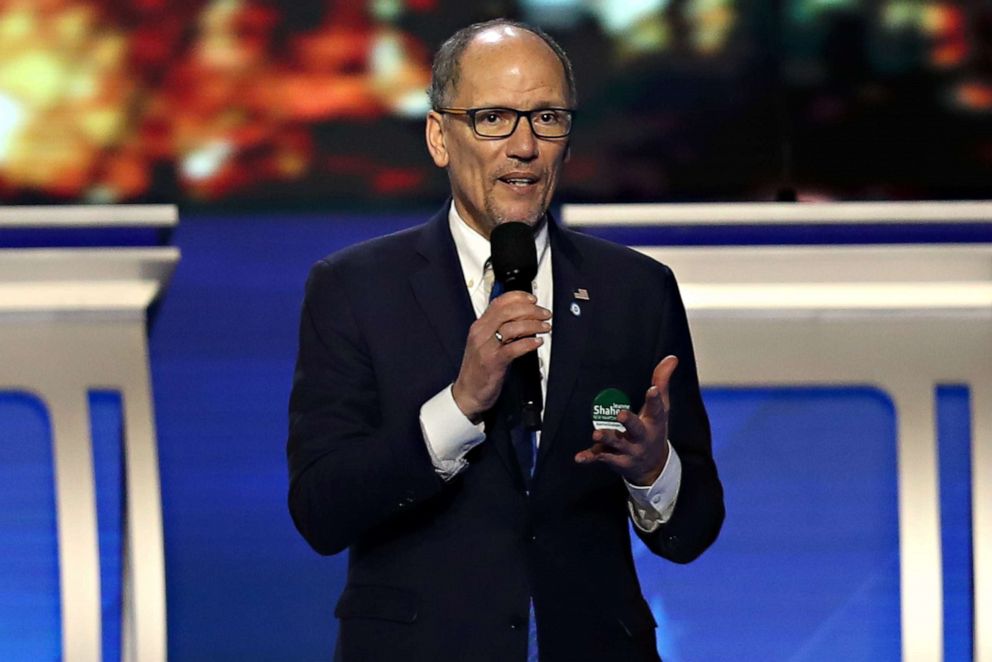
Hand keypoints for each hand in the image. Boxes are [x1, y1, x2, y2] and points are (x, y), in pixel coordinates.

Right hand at [452, 291, 550, 422]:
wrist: (467, 393)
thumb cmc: (478, 369)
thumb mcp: (484, 343)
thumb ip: (498, 328)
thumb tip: (522, 317)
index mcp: (479, 326)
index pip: (499, 302)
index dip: (518, 297)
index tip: (532, 299)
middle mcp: (481, 333)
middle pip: (508, 311)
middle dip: (531, 310)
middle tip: (544, 314)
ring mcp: (486, 347)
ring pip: (513, 327)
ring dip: (534, 325)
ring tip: (545, 327)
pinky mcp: (494, 362)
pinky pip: (514, 348)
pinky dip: (529, 343)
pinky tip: (537, 342)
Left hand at [574, 355, 677, 485]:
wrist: (653, 466)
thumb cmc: (655, 430)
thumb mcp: (661, 408)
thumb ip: (662, 381)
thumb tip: (671, 358)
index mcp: (653, 423)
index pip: (657, 409)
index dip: (654, 399)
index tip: (652, 389)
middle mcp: (641, 437)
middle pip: (636, 429)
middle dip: (629, 422)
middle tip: (620, 414)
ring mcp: (627, 450)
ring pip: (616, 444)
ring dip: (607, 439)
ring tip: (596, 433)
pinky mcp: (613, 458)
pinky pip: (601, 458)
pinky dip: (589, 458)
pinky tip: (579, 457)